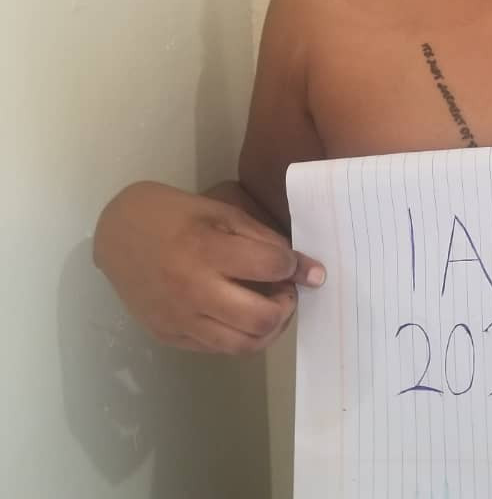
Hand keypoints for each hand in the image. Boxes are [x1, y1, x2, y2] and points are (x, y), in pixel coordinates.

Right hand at [93, 181, 324, 353]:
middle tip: (286, 290)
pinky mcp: (168, 337)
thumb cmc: (177, 215)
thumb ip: (263, 239)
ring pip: (243, 345)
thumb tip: (301, 267)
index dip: (295, 266)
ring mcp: (179, 320)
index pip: (271, 267)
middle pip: (262, 318)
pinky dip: (240, 336)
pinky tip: (242, 316)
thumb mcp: (223, 212)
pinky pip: (218, 349)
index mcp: (207, 250)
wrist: (118, 233)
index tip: (299, 265)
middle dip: (288, 305)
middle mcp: (193, 291)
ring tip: (270, 307)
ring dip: (269, 329)